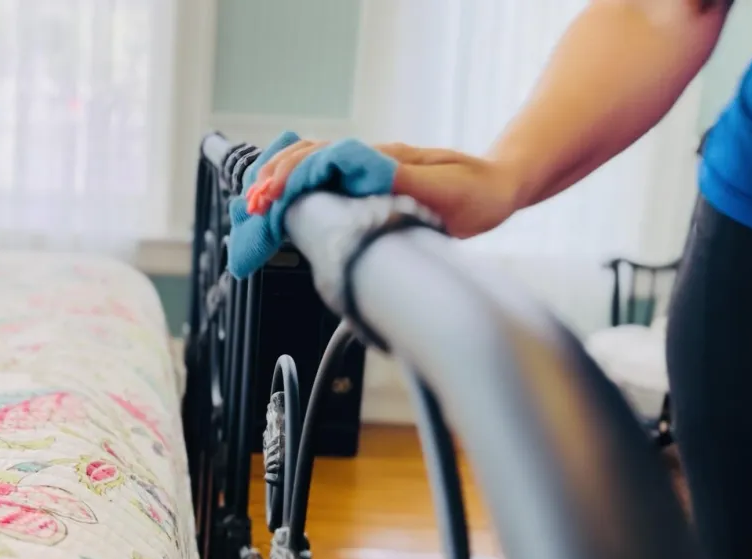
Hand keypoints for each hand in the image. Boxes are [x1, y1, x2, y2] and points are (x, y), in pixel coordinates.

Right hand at [251, 140, 524, 238]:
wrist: (500, 188)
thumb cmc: (477, 191)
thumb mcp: (443, 189)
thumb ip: (399, 178)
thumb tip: (356, 168)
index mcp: (382, 160)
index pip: (321, 160)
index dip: (291, 178)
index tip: (270, 199)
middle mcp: (370, 161)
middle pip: (306, 157)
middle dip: (272, 179)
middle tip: (251, 207)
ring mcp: (367, 170)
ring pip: (310, 164)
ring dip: (277, 180)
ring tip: (253, 203)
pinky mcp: (369, 183)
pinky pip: (323, 179)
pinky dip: (295, 186)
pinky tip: (280, 199)